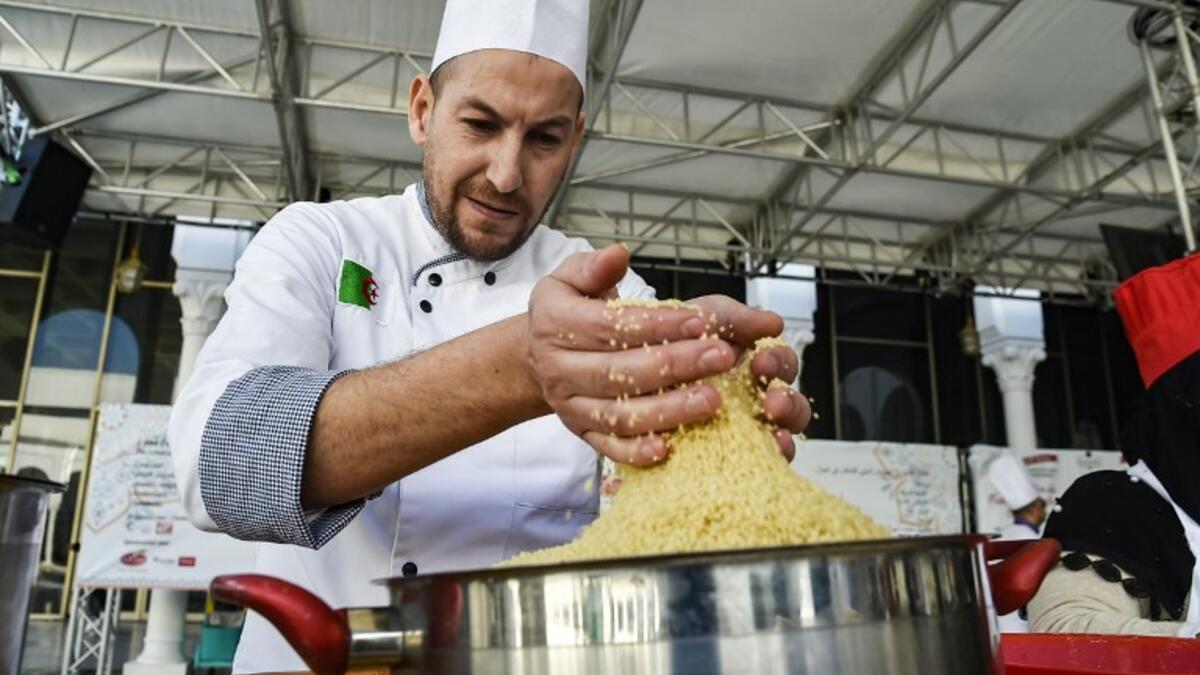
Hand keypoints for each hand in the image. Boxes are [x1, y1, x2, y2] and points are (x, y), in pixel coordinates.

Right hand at [527, 244, 810, 464]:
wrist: (538, 356)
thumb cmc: (572, 310)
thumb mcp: (572, 277)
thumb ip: (596, 266)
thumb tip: (618, 253)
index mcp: (554, 324)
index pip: (611, 326)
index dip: (658, 324)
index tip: (702, 321)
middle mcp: (558, 369)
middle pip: (620, 372)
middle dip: (676, 365)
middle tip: (723, 357)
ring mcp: (570, 406)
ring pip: (620, 414)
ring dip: (669, 410)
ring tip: (713, 400)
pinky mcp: (582, 434)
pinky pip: (611, 448)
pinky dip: (639, 452)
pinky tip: (672, 448)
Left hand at [690, 295, 810, 461]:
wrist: (635, 358)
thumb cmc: (678, 337)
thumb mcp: (704, 318)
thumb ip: (737, 318)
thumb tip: (774, 323)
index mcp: (757, 366)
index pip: (783, 366)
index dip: (779, 363)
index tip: (762, 361)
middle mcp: (753, 400)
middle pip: (790, 407)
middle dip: (787, 403)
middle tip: (771, 402)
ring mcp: (739, 429)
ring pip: (776, 441)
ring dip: (780, 439)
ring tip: (773, 435)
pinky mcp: (716, 453)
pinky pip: (744, 463)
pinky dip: (755, 463)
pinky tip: (746, 459)